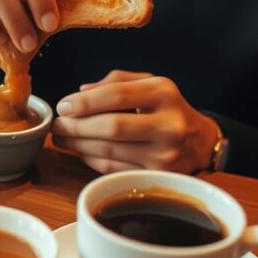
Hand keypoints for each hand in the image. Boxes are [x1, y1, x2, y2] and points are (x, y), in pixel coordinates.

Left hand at [51, 70, 221, 174]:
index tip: (63, 106)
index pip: (117, 95)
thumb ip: (115, 81)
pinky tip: (80, 151)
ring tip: (62, 138)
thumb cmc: (167, 108)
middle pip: (111, 127)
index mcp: (164, 93)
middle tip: (57, 126)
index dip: (85, 102)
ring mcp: (164, 154)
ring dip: (78, 145)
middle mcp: (168, 124)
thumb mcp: (149, 84)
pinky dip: (90, 160)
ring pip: (109, 151)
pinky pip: (113, 168)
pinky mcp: (157, 176)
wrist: (200, 141)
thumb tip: (81, 93)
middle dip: (76, 127)